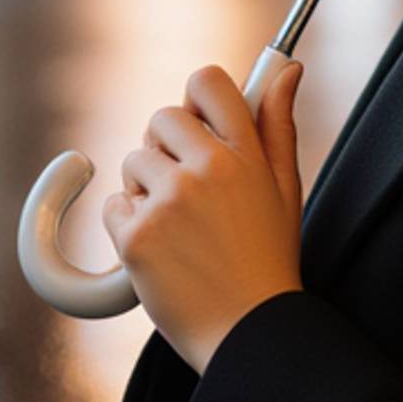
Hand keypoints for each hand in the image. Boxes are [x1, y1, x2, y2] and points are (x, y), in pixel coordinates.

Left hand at [104, 60, 304, 373]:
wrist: (247, 333)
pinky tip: (162, 253)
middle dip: (166, 148)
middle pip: (161, 119)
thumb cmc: (268, 261)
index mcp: (246, 154)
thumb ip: (278, 124)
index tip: (198, 123)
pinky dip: (129, 228)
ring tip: (179, 231)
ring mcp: (169, 202)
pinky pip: (115, 208)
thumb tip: (287, 68)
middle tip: (189, 192)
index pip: (207, 83)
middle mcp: (208, 169)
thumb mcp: (286, 189)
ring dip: (146, 191)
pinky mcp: (137, 236)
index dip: (196, 99)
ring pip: (133, 164)